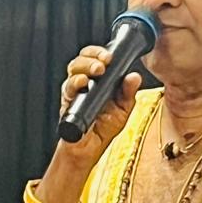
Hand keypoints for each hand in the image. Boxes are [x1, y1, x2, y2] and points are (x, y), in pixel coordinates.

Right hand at [57, 47, 142, 170]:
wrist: (89, 150)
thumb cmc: (103, 129)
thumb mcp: (122, 109)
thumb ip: (128, 93)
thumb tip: (134, 76)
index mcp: (98, 81)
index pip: (95, 57)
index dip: (99, 52)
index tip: (110, 56)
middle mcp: (84, 83)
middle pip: (82, 59)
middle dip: (92, 56)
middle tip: (104, 61)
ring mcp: (74, 92)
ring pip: (73, 69)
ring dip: (85, 65)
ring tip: (97, 70)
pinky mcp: (67, 103)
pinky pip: (68, 89)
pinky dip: (74, 83)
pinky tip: (83, 82)